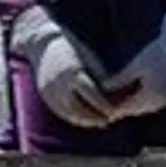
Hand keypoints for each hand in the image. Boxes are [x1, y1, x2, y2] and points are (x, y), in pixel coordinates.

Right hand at [10, 6, 114, 128]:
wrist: (43, 44)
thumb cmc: (74, 49)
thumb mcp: (88, 57)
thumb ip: (102, 74)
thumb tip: (122, 89)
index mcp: (73, 71)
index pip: (91, 94)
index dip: (104, 105)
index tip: (115, 111)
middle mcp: (59, 83)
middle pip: (79, 108)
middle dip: (95, 117)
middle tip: (110, 119)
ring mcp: (50, 91)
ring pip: (69, 113)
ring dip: (86, 120)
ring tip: (101, 122)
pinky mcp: (45, 95)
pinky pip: (61, 112)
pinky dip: (75, 118)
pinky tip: (87, 119)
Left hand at [101, 9, 165, 118]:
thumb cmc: (156, 52)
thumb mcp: (136, 65)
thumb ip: (121, 78)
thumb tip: (104, 87)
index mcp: (151, 93)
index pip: (130, 106)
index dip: (118, 109)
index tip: (106, 110)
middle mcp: (162, 99)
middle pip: (139, 109)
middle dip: (126, 109)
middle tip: (111, 109)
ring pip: (148, 108)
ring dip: (137, 107)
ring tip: (122, 103)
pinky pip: (157, 103)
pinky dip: (147, 102)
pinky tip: (138, 97)